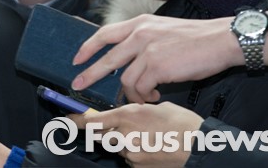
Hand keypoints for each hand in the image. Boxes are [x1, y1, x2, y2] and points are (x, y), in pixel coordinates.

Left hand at [68, 102, 202, 167]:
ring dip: (125, 143)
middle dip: (107, 132)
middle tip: (124, 129)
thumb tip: (123, 115)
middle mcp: (125, 136)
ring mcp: (131, 155)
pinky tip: (154, 148)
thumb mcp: (154, 108)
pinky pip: (130, 160)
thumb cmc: (182, 123)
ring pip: (118, 148)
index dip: (76, 120)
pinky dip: (137, 154)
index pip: (92, 120)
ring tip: (150, 138)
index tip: (66, 118)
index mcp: (127, 116)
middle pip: (102, 136)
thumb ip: (133, 111)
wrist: (201, 148)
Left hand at [71, 14, 241, 102]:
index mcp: (140, 23)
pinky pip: (141, 88)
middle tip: (79, 84)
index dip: (88, 47)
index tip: (77, 58)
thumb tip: (127, 60)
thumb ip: (142, 39)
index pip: (104, 33)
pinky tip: (155, 97)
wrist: (221, 40)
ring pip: (125, 79)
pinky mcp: (157, 66)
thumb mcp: (162, 29)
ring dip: (132, 94)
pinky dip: (145, 96)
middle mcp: (140, 33)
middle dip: (90, 74)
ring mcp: (148, 50)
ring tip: (143, 98)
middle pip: (107, 58)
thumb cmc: (196, 39)